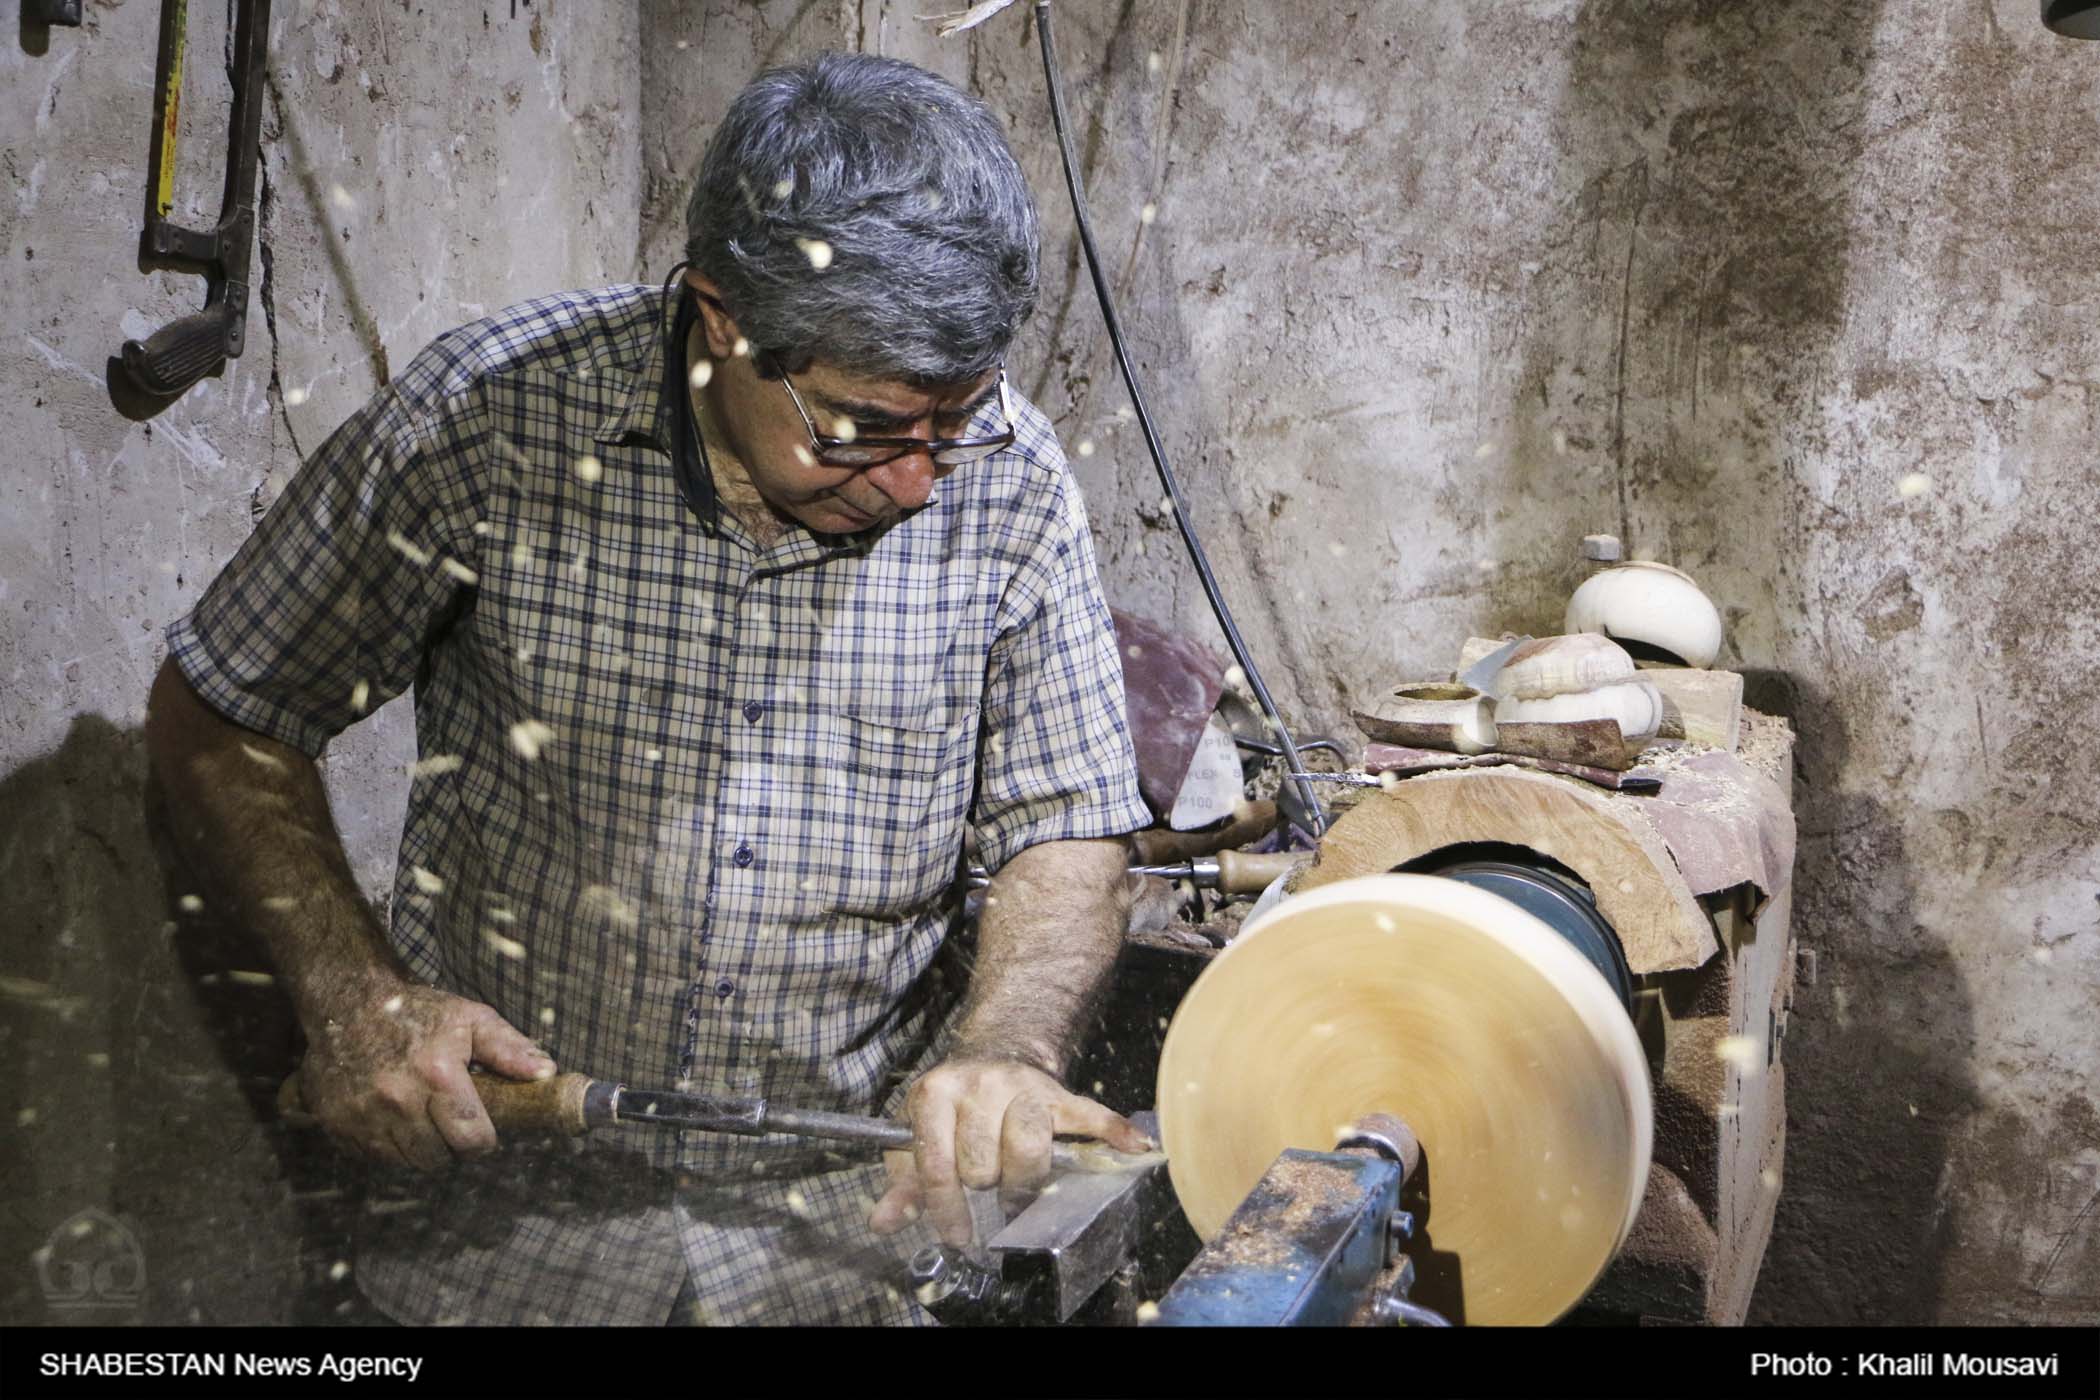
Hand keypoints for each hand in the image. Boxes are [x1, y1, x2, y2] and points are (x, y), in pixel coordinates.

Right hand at [297, 974, 554, 1171]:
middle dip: (449, 1146)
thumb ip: (510, 1048)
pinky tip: (391, 1116)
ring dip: (418, 1148)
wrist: (347, 1001)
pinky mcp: (337, 1123)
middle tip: (449, 1121)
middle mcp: (398, 1099)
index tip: (482, 1131)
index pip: (472, 1139)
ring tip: (421, 1116)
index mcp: (437, 1074)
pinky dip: (386, 1144)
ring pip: (404, 1161)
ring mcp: (363, 1115)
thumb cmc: (418, 1011)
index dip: (482, 1141)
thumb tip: (547, 1073)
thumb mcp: (470, 1019)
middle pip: (437, 1158)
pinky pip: (372, 1156)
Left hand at [868, 1056, 1153, 1244]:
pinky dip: (1112, 1131)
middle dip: (986, 1185)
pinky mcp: (1057, 1094)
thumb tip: (885, 1222)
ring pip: (1028, 1144)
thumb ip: (903, 1183)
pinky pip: (1088, 1113)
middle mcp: (978, 1084)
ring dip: (1025, 1177)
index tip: (955, 1234)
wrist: (991, 1055)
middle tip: (990, 1191)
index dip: (945, 1207)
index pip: (937, 1162)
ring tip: (1020, 1187)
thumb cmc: (950, 1109)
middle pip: (983, 1160)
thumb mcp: (915, 1137)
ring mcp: (1021, 1086)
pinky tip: (1135, 1148)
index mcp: (935, 1093)